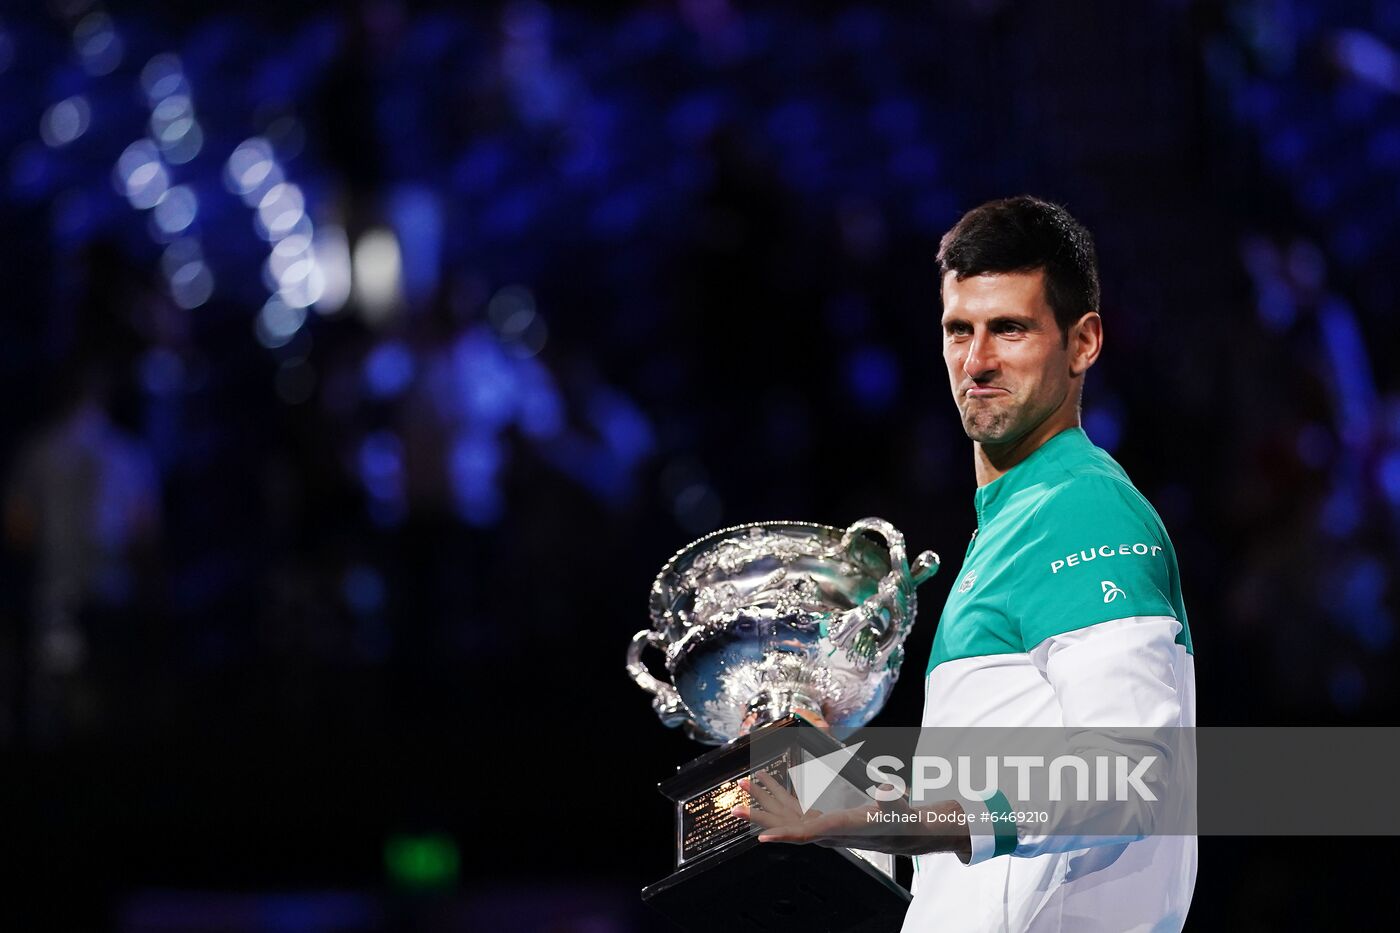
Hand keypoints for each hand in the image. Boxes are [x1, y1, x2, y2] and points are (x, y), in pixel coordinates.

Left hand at [730, 770, 971, 859]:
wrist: (903, 831)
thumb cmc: (900, 820)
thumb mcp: (899, 807)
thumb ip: (893, 798)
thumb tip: (889, 787)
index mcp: (838, 827)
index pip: (806, 834)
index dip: (783, 835)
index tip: (761, 837)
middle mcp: (825, 830)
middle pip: (786, 824)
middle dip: (760, 815)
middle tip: (734, 806)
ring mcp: (822, 825)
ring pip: (787, 814)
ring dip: (764, 799)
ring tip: (744, 783)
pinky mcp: (823, 818)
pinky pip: (796, 808)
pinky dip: (781, 794)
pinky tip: (771, 782)